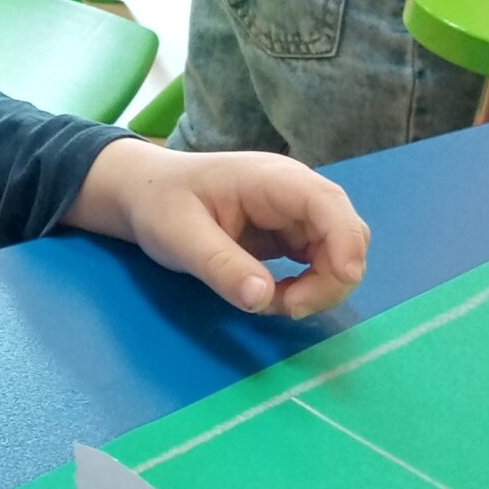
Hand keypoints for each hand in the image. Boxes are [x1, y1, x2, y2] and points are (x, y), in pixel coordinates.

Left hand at [68, 137, 368, 318]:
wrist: (143, 195)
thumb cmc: (159, 203)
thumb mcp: (178, 236)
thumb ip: (220, 266)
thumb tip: (262, 299)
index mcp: (270, 180)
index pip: (326, 203)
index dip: (345, 241)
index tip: (343, 278)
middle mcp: (293, 194)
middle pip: (345, 234)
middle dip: (331, 277)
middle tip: (289, 308)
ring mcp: (293, 215)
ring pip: (336, 254)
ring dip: (318, 288)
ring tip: (272, 304)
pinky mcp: (288, 237)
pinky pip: (318, 264)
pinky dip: (306, 288)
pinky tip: (273, 298)